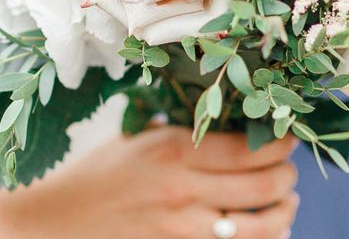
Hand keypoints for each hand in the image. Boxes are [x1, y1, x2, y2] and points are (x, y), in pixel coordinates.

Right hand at [12, 126, 298, 238]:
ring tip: (287, 200)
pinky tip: (268, 229)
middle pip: (261, 185)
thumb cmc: (98, 173)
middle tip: (290, 167)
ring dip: (284, 211)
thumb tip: (223, 120)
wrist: (59, 221)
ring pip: (259, 226)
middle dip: (287, 175)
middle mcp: (184, 189)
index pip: (246, 148)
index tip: (287, 137)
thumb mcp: (137, 137)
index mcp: (173, 149)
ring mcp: (183, 228)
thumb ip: (179, 130)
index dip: (277, 143)